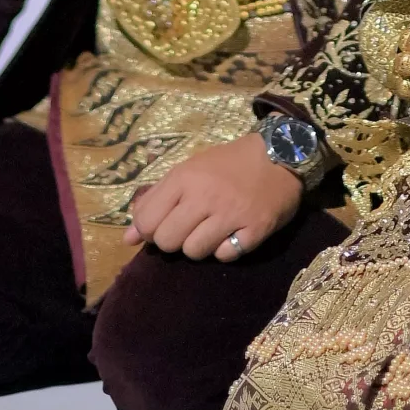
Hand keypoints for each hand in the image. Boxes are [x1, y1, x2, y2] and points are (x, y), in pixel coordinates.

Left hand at [124, 130, 302, 262]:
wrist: (281, 153)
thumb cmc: (229, 163)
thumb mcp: (189, 171)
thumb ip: (156, 200)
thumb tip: (128, 238)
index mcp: (185, 178)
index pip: (147, 221)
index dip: (149, 229)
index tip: (162, 224)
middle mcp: (205, 196)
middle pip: (167, 241)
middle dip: (173, 240)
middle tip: (188, 228)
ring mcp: (231, 214)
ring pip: (194, 252)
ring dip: (199, 246)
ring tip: (211, 230)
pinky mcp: (255, 230)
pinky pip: (225, 256)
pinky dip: (226, 250)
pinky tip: (232, 234)